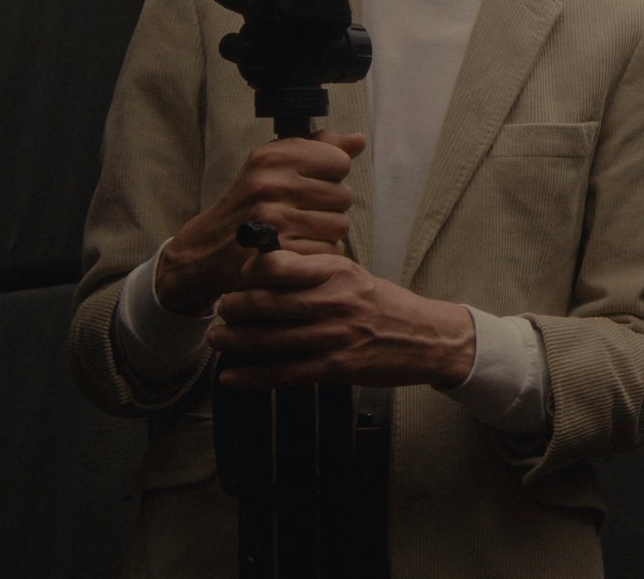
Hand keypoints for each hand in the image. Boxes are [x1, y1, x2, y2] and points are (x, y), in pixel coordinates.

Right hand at [155, 130, 366, 315]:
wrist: (207, 250)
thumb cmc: (250, 205)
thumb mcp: (275, 167)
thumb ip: (319, 150)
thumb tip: (358, 140)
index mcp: (272, 155)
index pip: (339, 160)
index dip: (330, 175)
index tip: (308, 185)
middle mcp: (271, 182)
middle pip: (343, 195)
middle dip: (329, 208)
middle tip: (299, 214)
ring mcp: (274, 218)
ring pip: (340, 225)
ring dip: (326, 233)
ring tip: (298, 232)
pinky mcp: (280, 252)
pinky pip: (330, 251)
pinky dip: (320, 256)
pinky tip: (297, 251)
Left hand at [206, 250, 477, 388]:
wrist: (427, 340)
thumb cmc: (386, 306)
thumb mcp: (354, 276)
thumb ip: (316, 271)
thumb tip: (270, 265)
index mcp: (336, 272)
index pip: (280, 264)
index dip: (249, 270)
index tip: (236, 275)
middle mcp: (332, 302)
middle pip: (267, 302)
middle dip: (234, 307)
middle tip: (220, 309)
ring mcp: (333, 337)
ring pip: (269, 339)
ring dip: (234, 341)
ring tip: (216, 339)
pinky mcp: (335, 368)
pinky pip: (283, 373)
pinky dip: (252, 377)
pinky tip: (230, 378)